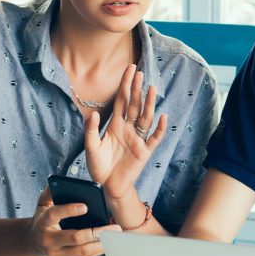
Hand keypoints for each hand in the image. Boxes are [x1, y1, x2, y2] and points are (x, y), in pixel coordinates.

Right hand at [27, 189, 121, 255]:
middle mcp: (48, 239)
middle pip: (75, 237)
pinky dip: (98, 250)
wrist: (32, 242)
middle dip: (97, 232)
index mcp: (43, 222)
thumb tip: (60, 182)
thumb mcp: (42, 204)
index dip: (70, 210)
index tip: (85, 206)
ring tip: (116, 236)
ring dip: (102, 244)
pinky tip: (109, 243)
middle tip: (114, 227)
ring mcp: (55, 254)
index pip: (55, 214)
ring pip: (83, 251)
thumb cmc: (43, 220)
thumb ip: (51, 192)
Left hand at [85, 64, 167, 200]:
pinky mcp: (145, 152)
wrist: (107, 186)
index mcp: (115, 125)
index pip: (122, 100)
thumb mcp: (90, 147)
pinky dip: (160, 129)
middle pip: (134, 105)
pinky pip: (155, 138)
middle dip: (136, 88)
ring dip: (149, 103)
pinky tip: (164, 117)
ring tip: (151, 88)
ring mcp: (138, 139)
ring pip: (145, 117)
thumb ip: (91, 130)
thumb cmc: (98, 167)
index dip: (125, 85)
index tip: (130, 69)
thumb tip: (94, 113)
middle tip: (139, 72)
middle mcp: (128, 129)